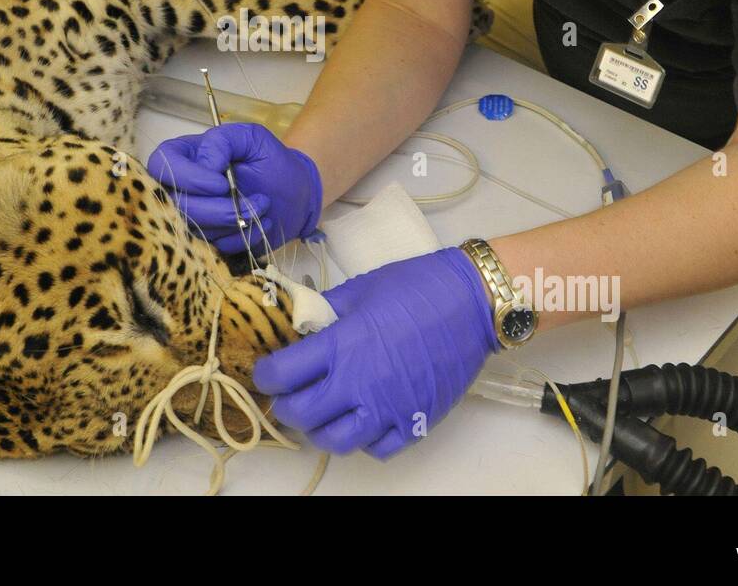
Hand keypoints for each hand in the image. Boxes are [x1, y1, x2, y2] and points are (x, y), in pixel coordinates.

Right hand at [146, 123, 321, 254]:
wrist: (296, 194)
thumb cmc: (271, 161)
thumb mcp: (252, 139)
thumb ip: (223, 141)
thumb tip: (205, 164)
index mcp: (185, 155)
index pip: (161, 165)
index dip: (189, 178)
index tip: (222, 182)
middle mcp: (181, 187)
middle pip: (176, 204)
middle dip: (219, 208)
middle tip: (255, 200)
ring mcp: (193, 217)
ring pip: (195, 229)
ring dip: (237, 221)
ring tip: (263, 206)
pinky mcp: (209, 241)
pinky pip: (216, 247)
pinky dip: (244, 237)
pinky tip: (261, 222)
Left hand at [253, 247, 499, 457]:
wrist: (472, 302)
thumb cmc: (414, 287)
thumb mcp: (359, 289)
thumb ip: (325, 312)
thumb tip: (299, 324)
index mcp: (341, 346)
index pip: (282, 374)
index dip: (266, 375)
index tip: (267, 371)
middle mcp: (359, 384)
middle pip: (302, 414)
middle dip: (286, 406)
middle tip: (288, 394)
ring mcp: (388, 409)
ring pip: (335, 441)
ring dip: (320, 429)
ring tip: (322, 413)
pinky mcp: (416, 423)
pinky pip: (376, 449)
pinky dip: (363, 440)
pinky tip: (362, 420)